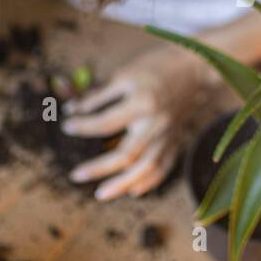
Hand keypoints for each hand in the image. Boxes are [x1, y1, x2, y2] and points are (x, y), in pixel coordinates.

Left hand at [61, 45, 214, 199]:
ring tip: (101, 194)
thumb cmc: (155, 67)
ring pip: (146, 168)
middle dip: (99, 168)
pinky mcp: (175, 140)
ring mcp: (168, 135)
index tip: (67, 126)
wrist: (194, 68)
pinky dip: (149, 181)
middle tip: (75, 175)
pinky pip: (164, 167)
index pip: (106, 123)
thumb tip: (72, 110)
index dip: (83, 126)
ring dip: (122, 184)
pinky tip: (132, 191)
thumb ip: (100, 96)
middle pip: (126, 155)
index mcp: (142, 103)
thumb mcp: (125, 74)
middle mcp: (156, 124)